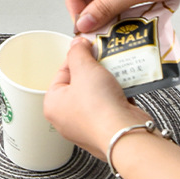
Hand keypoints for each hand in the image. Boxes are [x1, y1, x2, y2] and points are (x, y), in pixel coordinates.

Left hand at [43, 38, 149, 159]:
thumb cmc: (99, 108)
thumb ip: (78, 53)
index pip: (62, 73)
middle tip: (103, 59)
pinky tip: (126, 86)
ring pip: (97, 95)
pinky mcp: (108, 129)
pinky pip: (112, 106)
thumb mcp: (84, 68)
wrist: (126, 134)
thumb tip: (77, 44)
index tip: (87, 49)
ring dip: (108, 82)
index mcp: (53, 105)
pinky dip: (119, 95)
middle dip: (94, 70)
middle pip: (80, 84)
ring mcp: (88, 126)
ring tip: (116, 71)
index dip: (76, 58)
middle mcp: (67, 119)